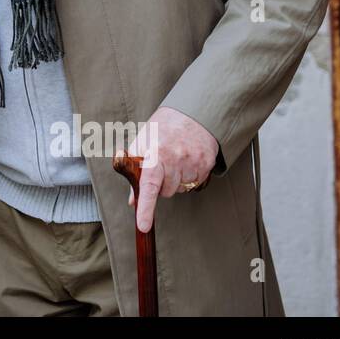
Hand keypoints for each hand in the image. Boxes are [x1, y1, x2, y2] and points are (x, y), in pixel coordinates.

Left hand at [119, 107, 219, 232]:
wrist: (192, 113)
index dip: (145, 208)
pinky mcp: (207, 165)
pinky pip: (194, 183)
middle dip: (160, 184)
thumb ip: (134, 171)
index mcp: (156, 154)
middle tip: (161, 164)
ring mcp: (194, 163)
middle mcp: (176, 160)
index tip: (142, 225)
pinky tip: (186, 159)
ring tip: (174, 158)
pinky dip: (188, 176)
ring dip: (175, 180)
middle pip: (165, 192)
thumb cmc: (162, 128)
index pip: (149, 186)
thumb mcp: (142, 143)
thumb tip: (132, 200)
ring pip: (180, 189)